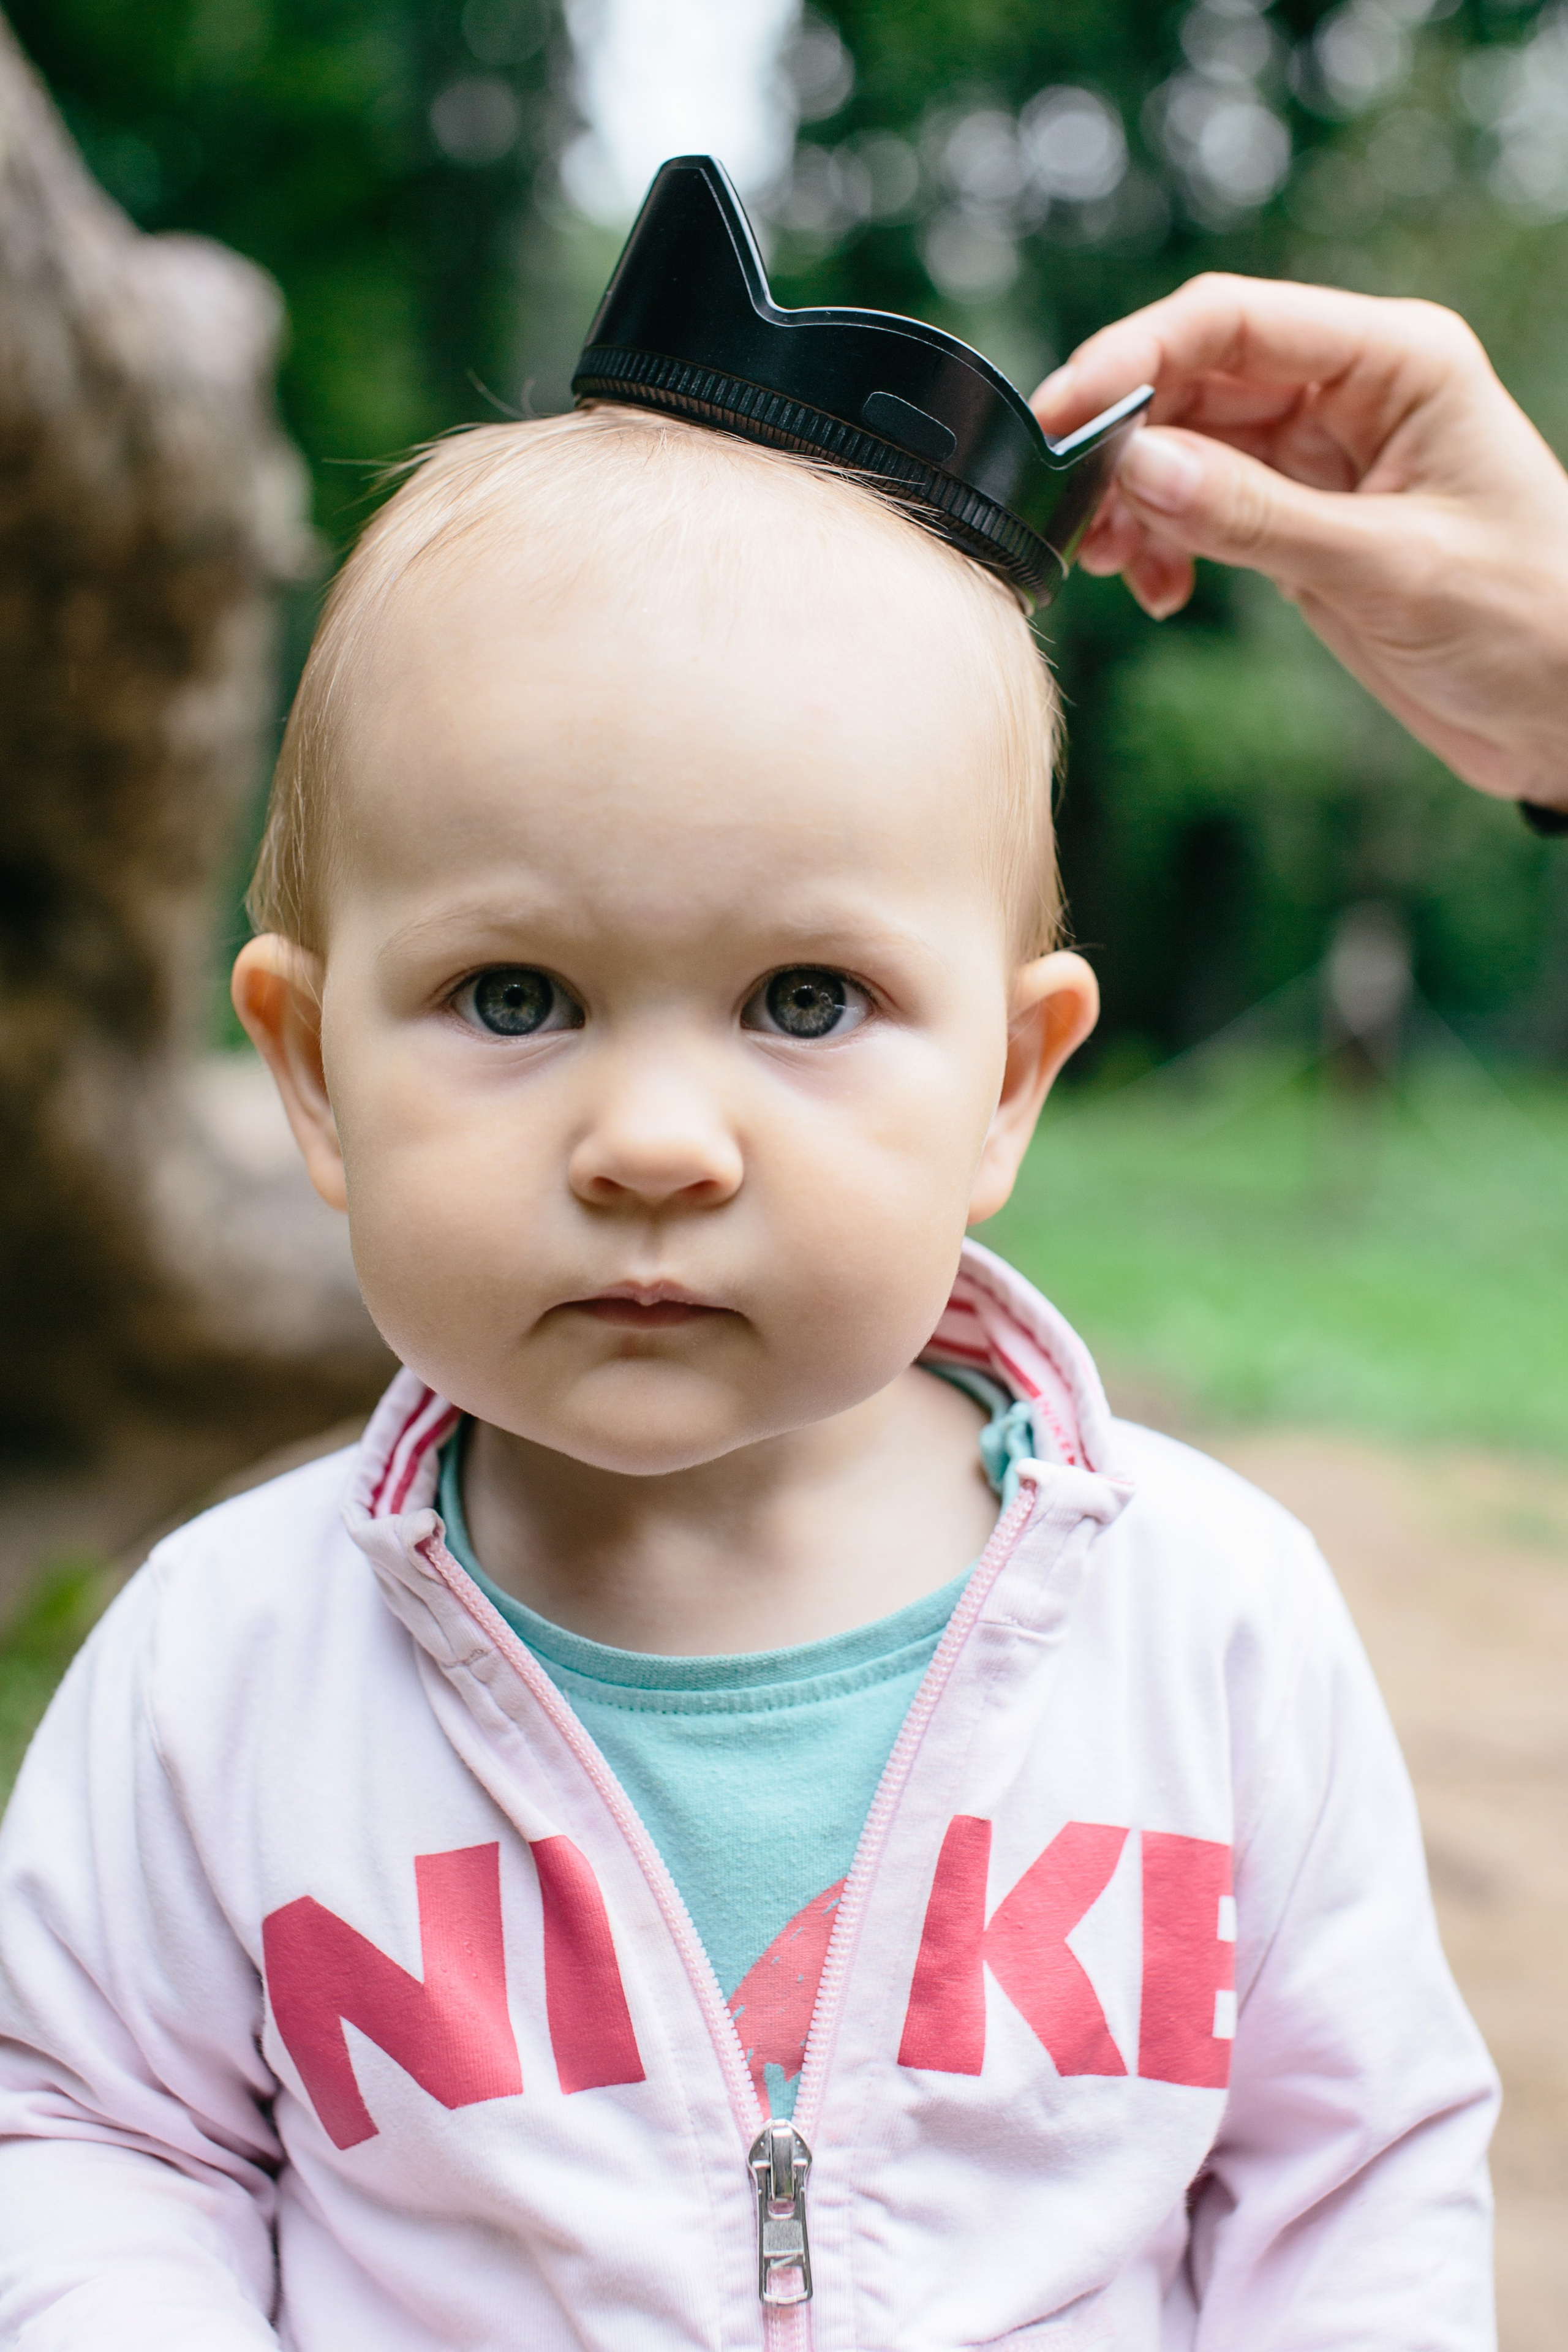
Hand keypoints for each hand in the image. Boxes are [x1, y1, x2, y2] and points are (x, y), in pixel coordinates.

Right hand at [1032, 273, 1567, 807]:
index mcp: (1394, 361)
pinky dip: (1165, 545)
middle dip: (1125, 443)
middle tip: (1073, 513)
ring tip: (1114, 564)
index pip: (1233, 323)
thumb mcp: (1389, 569)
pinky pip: (1203, 510)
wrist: (1565, 710)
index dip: (1135, 357)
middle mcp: (1351, 393)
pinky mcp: (1302, 522)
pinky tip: (1160, 592)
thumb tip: (1140, 468)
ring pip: (1187, 449)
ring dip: (1135, 503)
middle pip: (1195, 380)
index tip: (1065, 415)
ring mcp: (1322, 458)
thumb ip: (1258, 518)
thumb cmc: (1527, 621)